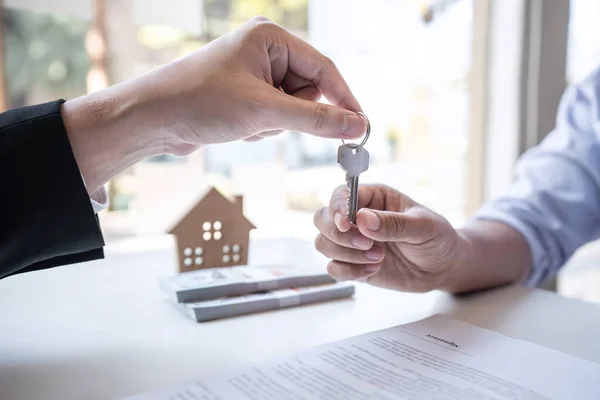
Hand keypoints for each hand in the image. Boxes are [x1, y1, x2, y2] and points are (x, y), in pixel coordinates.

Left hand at [63, 16, 365, 193]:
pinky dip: (261, 128)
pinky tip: (236, 127)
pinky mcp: (245, 94)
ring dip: (274, 125)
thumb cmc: (201, 101)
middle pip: (309, 90)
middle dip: (294, 115)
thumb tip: (357, 126)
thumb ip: (315, 120)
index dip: (344, 100)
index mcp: (271, 38)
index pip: (324, 69)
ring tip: (244, 123)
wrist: (153, 119)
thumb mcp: (264, 112)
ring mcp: (254, 73)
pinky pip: (273, 116)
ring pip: (292, 108)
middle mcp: (265, 51)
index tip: (360, 128)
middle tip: (272, 124)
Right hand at [313, 184, 469, 291]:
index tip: (346, 225)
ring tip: (378, 258)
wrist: (444, 267)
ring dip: (346, 254)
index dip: (336, 209)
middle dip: (337, 235)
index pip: (340, 196)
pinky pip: (334, 268)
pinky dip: (349, 272)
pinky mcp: (353, 265)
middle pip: (321, 219)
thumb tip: (363, 220)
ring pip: (323, 244)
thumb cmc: (437, 238)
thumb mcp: (423, 227)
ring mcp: (353, 242)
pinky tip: (373, 270)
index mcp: (373, 197)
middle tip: (367, 245)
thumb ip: (394, 223)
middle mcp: (357, 218)